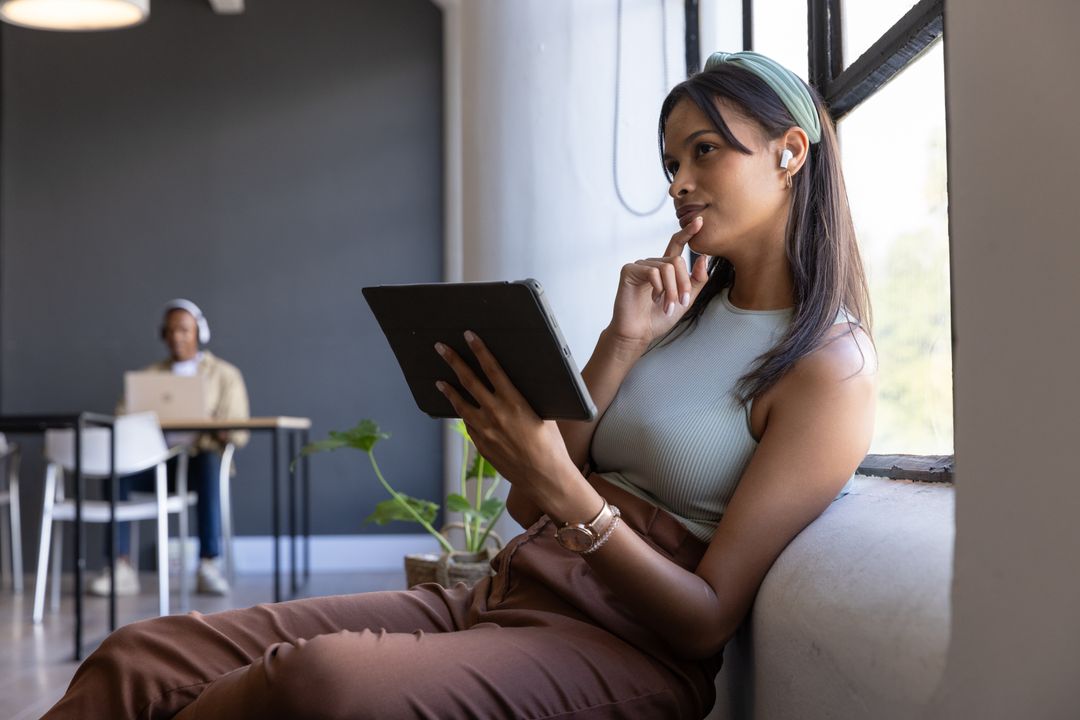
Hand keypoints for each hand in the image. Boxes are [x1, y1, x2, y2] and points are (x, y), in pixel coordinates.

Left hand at [434, 331, 576, 497]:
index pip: (492, 369)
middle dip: (453, 362)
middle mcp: (496, 413)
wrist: (544, 477)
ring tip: (439, 381)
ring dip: (449, 390)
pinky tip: (460, 409)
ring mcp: (485, 430)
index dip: (479, 350)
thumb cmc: (551, 444)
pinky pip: (469, 425)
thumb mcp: (543, 414)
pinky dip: (463, 414)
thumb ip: (526, 399)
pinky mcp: (481, 445)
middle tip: (440, 348)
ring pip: (461, 405)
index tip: (469, 336)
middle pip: (468, 381)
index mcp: (514, 401)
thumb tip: (515, 385)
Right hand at [607, 215, 710, 352]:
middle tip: (681, 303)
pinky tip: (653, 299)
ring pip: (667, 268)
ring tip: (667, 307)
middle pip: (677, 261)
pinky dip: (658, 287)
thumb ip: (696, 281)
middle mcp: (652, 264)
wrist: (639, 333)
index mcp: (665, 269)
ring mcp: (640, 266)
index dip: (688, 233)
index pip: (676, 245)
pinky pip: (652, 271)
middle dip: (683, 284)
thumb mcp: (685, 300)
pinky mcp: (629, 270)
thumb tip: (705, 258)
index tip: (699, 221)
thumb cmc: (658, 318)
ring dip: (671, 290)